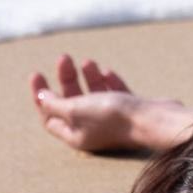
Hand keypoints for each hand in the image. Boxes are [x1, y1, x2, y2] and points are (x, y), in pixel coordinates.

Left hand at [30, 53, 145, 151]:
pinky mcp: (130, 110)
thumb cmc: (113, 116)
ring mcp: (112, 120)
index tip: (37, 74)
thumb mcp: (76, 109)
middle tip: (64, 57)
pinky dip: (108, 82)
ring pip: (93, 96)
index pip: (49, 116)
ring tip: (87, 61)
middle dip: (66, 79)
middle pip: (71, 102)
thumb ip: (55, 104)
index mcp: (75, 135)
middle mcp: (92, 129)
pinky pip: (114, 95)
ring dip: (87, 77)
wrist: (154, 119)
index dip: (41, 95)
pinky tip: (106, 72)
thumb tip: (41, 97)